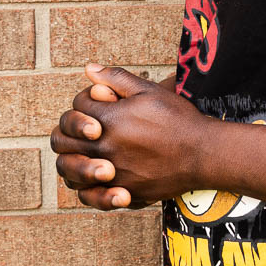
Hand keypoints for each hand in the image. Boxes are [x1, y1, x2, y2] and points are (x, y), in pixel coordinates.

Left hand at [51, 62, 203, 210]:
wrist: (203, 153)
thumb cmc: (178, 119)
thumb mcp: (149, 91)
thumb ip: (116, 79)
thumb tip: (89, 69)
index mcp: (108, 118)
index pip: (76, 108)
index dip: (84, 103)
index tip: (99, 104)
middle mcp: (104, 147)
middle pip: (63, 140)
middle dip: (69, 132)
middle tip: (85, 130)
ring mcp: (111, 173)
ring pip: (69, 170)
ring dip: (71, 160)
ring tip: (87, 154)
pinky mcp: (122, 192)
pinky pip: (89, 196)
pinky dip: (86, 188)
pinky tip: (98, 179)